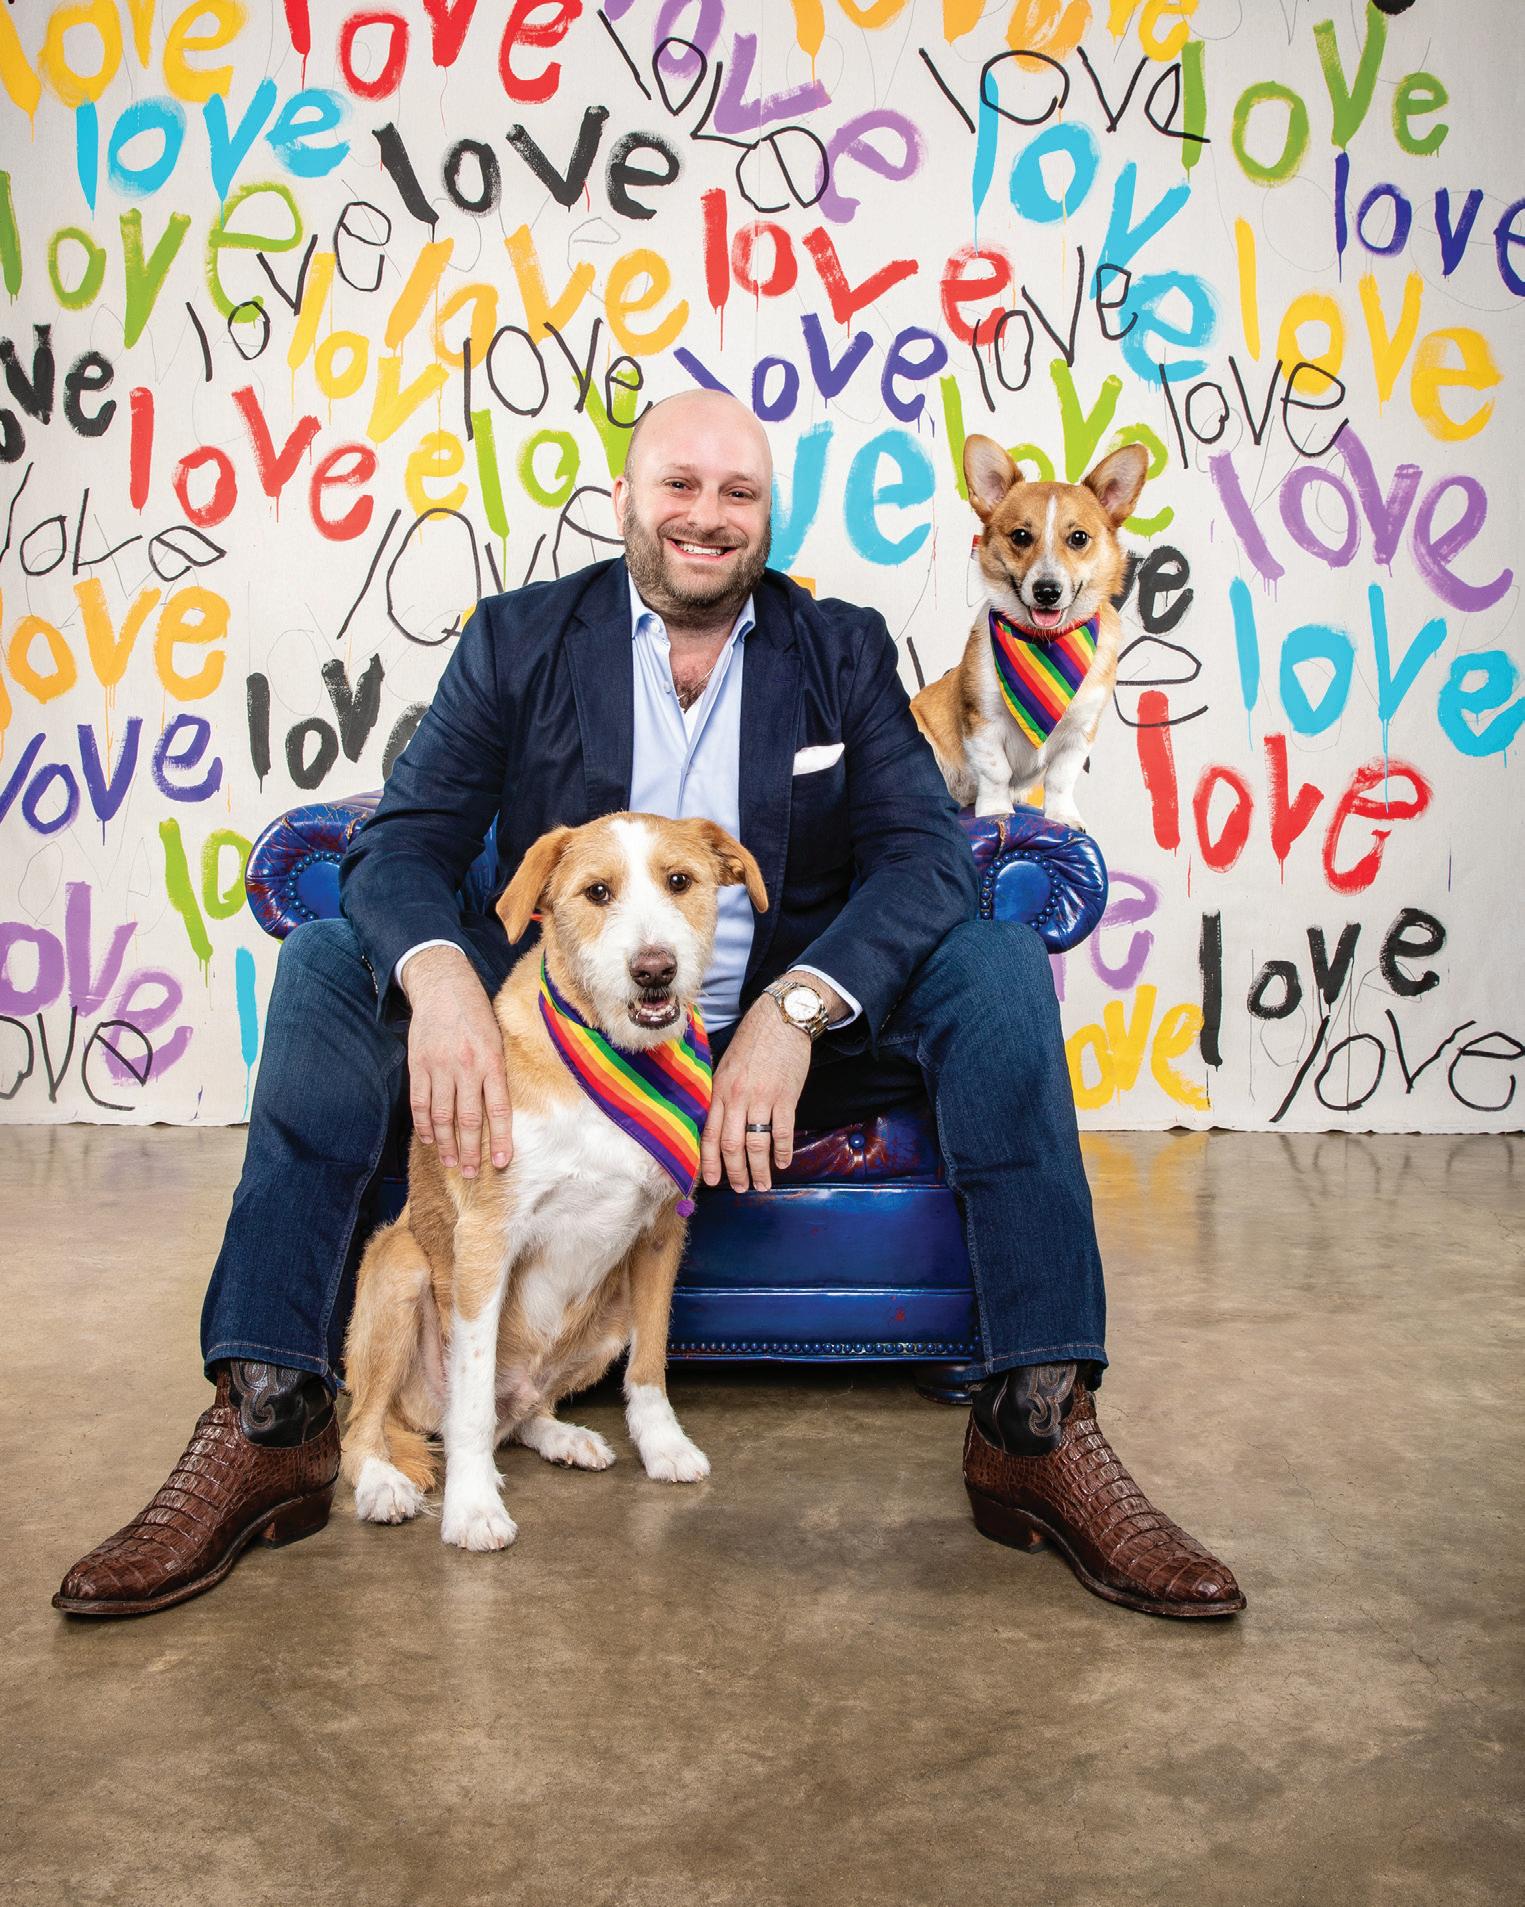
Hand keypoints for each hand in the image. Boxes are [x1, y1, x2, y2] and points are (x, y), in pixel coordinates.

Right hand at [402, 945, 512, 1177]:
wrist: (443, 985)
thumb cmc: (476, 1014)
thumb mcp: (497, 1038)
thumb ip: (497, 1072)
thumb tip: (501, 1109)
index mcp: (491, 1061)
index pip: (498, 1108)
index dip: (500, 1139)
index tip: (501, 1162)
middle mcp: (466, 1067)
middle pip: (468, 1119)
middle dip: (471, 1150)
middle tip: (472, 1174)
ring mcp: (440, 1067)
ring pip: (442, 1116)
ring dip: (446, 1144)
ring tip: (452, 1164)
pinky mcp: (418, 1065)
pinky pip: (420, 1102)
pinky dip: (424, 1125)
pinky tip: (429, 1140)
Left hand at [702, 997, 811, 1192]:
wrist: (780, 1020)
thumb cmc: (752, 1044)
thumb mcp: (726, 1067)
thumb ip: (721, 1096)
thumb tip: (717, 1126)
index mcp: (720, 1090)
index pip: (709, 1133)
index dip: (709, 1161)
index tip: (711, 1181)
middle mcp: (737, 1096)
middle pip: (732, 1144)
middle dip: (735, 1172)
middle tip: (740, 1188)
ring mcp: (762, 1097)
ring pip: (757, 1143)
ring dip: (759, 1169)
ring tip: (763, 1184)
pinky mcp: (786, 1096)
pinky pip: (782, 1130)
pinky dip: (783, 1151)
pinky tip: (783, 1162)